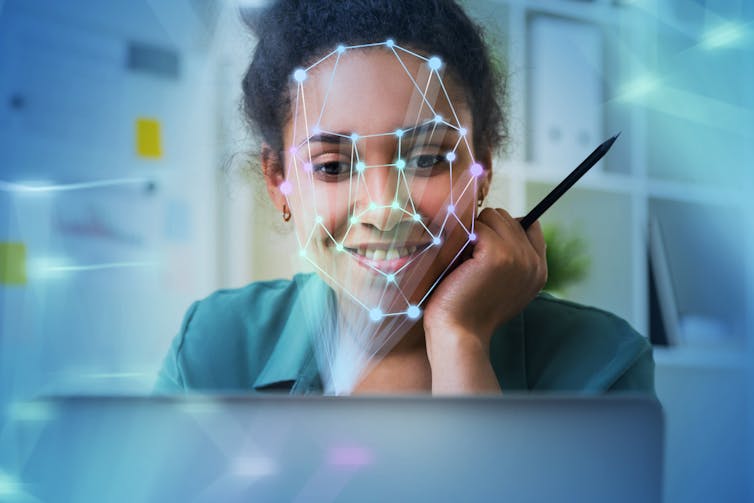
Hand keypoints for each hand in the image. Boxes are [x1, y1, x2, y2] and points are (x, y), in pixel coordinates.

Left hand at [422, 208, 546, 391]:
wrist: (458, 332)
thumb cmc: (469, 309)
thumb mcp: (500, 283)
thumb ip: (510, 257)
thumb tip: (498, 221)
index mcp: (539, 270)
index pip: (529, 224)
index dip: (502, 229)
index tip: (483, 247)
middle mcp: (533, 262)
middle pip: (506, 217)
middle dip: (483, 230)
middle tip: (469, 259)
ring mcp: (517, 256)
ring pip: (492, 216)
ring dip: (472, 232)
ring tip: (465, 261)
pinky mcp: (497, 254)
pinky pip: (478, 226)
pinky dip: (463, 238)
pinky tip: (459, 263)